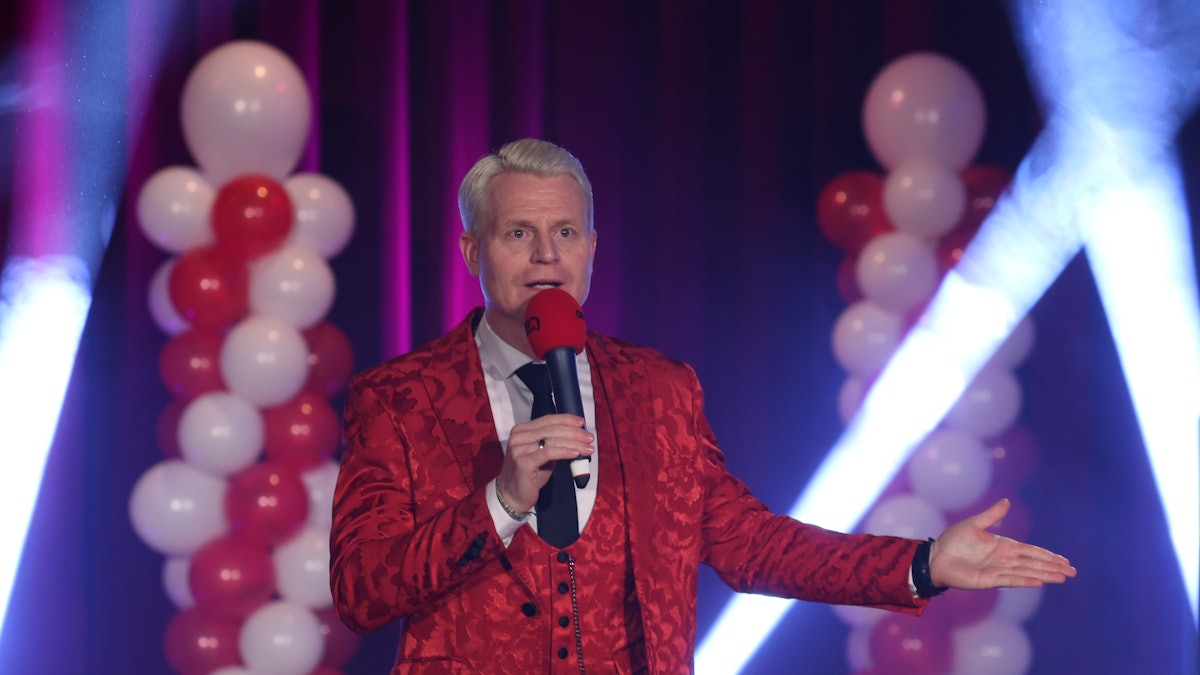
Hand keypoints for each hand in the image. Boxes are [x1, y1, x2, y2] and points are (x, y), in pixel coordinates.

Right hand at [495, 414, 593, 512]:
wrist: (513, 496)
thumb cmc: (531, 475)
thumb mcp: (543, 454)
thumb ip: (554, 443)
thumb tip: (577, 435)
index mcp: (521, 430)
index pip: (547, 420)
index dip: (566, 419)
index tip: (582, 422)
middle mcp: (518, 436)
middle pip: (551, 429)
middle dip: (574, 433)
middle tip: (590, 438)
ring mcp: (519, 449)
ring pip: (552, 440)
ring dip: (574, 443)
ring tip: (588, 448)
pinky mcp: (523, 462)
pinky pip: (548, 453)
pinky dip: (564, 452)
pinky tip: (576, 454)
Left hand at [929, 498, 1076, 589]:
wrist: (936, 557)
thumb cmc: (952, 541)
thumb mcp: (974, 524)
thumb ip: (991, 515)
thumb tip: (1007, 501)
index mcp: (1003, 546)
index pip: (1031, 551)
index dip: (1048, 555)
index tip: (1065, 560)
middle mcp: (1004, 560)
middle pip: (1034, 563)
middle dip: (1053, 567)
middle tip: (1073, 572)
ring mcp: (998, 571)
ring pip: (1027, 573)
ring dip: (1045, 575)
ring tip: (1063, 578)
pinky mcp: (989, 580)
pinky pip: (1011, 580)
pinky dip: (1025, 580)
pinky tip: (1040, 581)